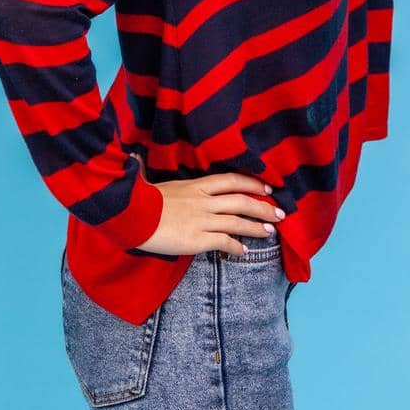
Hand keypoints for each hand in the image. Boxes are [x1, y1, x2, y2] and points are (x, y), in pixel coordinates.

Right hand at [135, 168, 285, 256]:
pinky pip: (223, 242)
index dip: (252, 184)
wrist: (130, 216)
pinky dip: (236, 247)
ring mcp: (202, 220)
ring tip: (270, 231)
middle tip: (279, 213)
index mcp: (196, 186)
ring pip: (237, 222)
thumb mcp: (158, 184)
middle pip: (241, 201)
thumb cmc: (139, 201)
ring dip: (256, 227)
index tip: (267, 188)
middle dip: (263, 207)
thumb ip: (170, 181)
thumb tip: (140, 159)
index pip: (231, 181)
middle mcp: (203, 201)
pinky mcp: (197, 240)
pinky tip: (244, 251)